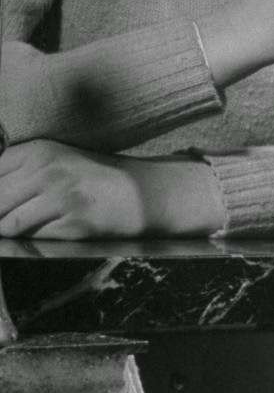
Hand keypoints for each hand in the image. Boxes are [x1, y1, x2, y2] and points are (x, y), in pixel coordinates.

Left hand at [0, 140, 223, 238]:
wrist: (140, 193)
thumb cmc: (92, 178)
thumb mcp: (54, 161)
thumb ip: (18, 173)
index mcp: (40, 150)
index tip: (5, 202)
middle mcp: (49, 170)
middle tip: (9, 219)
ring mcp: (62, 197)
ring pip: (8, 225)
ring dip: (9, 232)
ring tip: (25, 228)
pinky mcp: (73, 225)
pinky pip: (32, 240)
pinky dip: (30, 242)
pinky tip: (44, 234)